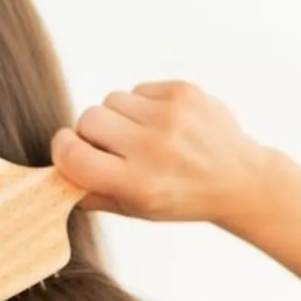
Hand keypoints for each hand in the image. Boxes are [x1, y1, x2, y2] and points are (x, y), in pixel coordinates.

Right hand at [51, 81, 275, 224]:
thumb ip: (93, 194)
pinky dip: (142, 105)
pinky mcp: (183, 93)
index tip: (72, 152)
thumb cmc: (183, 197)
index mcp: (137, 183)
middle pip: (88, 119)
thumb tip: (59, 172)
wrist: (240, 179)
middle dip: (91, 132)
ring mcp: (170, 117)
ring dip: (117, 116)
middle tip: (110, 146)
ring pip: (111, 100)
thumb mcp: (137, 210)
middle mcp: (153, 148)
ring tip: (140, 135)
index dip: (64, 151)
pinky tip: (161, 124)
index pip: (73, 155)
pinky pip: (138, 90)